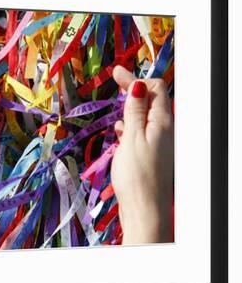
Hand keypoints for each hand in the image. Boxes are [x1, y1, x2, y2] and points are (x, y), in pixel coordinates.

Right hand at [111, 65, 173, 243]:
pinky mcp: (153, 155)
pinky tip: (120, 132)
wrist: (146, 210)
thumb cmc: (137, 176)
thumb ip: (135, 111)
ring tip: (116, 106)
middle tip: (115, 79)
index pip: (154, 89)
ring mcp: (160, 143)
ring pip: (146, 116)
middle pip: (152, 100)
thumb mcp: (132, 138)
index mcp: (163, 122)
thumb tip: (138, 85)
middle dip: (134, 89)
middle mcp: (166, 130)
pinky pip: (143, 132)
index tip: (116, 72)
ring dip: (131, 108)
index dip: (135, 78)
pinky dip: (131, 126)